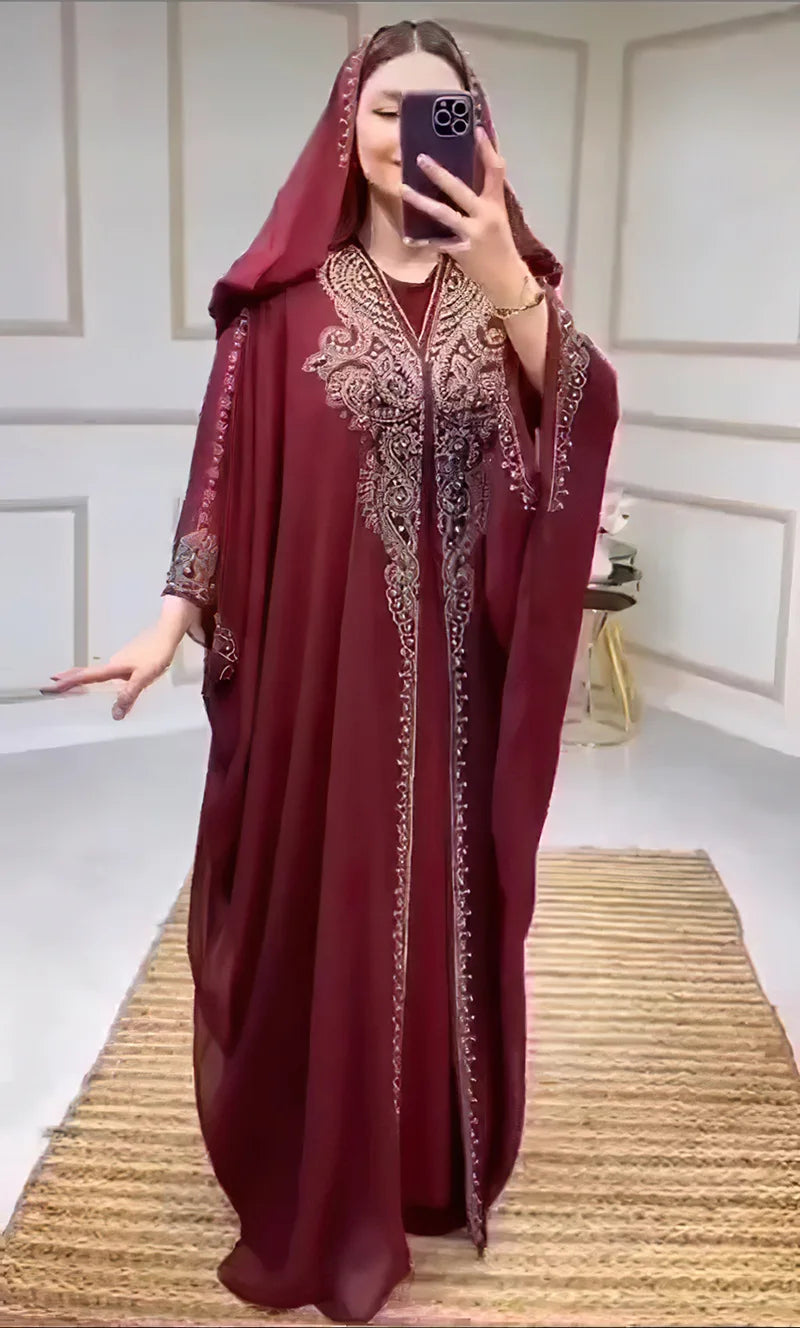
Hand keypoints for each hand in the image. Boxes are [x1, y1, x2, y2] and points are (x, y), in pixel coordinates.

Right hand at [42, 623, 180, 720]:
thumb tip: (114, 715)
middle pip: (86, 672)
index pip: (87, 677)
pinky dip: (95, 675)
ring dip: (80, 676)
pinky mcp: (127, 659)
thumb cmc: (156, 654)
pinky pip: (106, 670)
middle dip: (69, 678)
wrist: (167, 633)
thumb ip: (129, 695)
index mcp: (113, 668)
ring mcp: (119, 660)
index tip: (52, 686)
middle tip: (52, 683)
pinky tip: (98, 680)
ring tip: (67, 683)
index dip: (70, 682)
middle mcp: (112, 663)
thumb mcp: (143, 677)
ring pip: (96, 671)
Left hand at [400, 127, 532, 307]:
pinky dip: (423, 241)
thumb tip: (459, 180)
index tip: (476, 130)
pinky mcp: (462, 252)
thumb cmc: (500, 246)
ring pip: (444, 214)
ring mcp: (473, 234)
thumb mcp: (497, 218)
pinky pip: (438, 243)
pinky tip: (408, 238)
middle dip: (439, 174)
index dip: (486, 150)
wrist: (507, 279)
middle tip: (420, 158)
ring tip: (403, 189)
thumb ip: (482, 200)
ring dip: (422, 201)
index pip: (495, 170)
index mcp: (496, 204)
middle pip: (460, 190)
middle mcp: (485, 216)